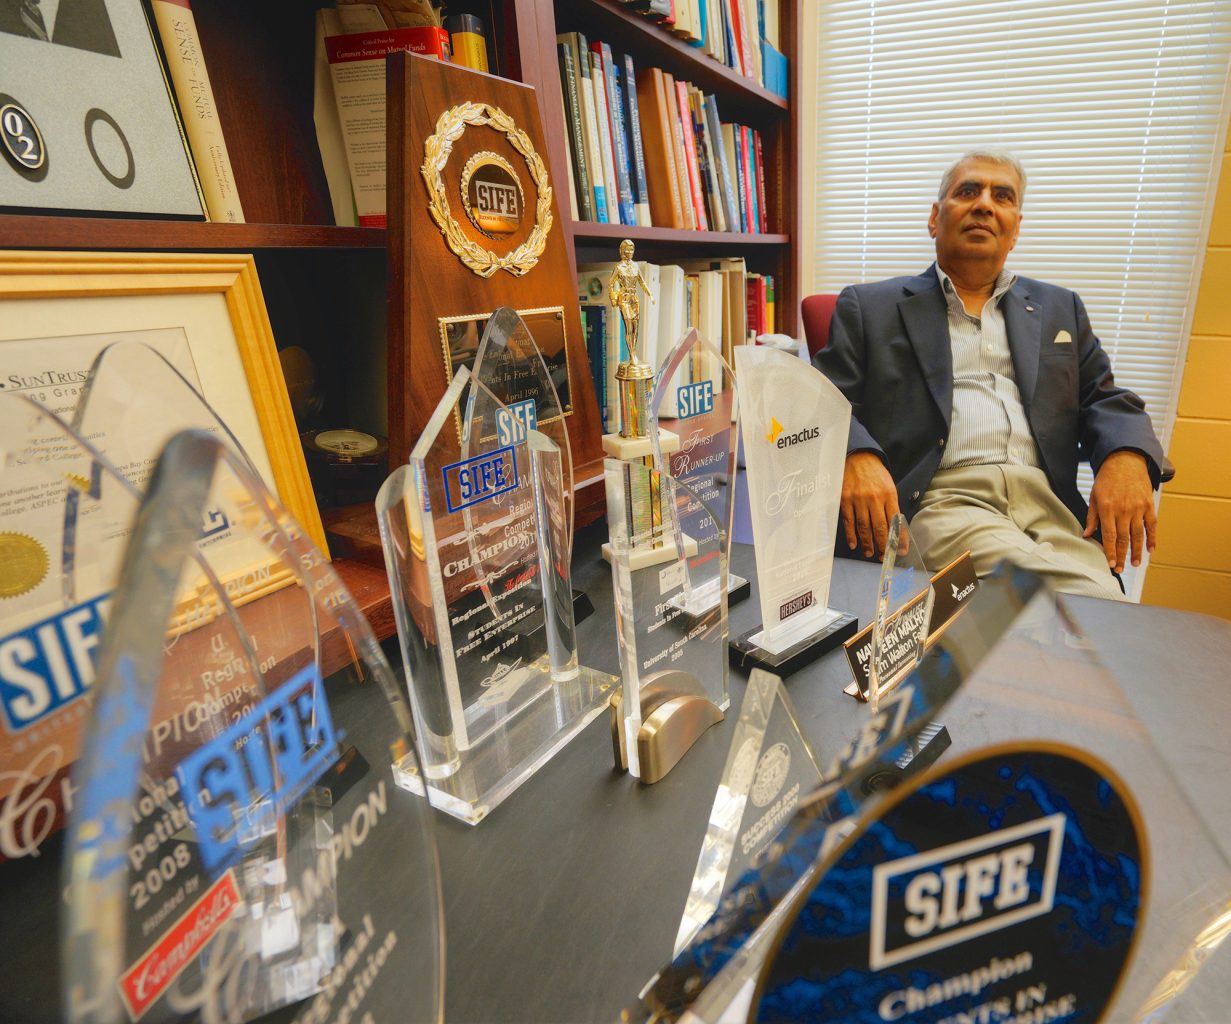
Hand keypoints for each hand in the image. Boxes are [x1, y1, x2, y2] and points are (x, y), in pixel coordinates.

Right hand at [841, 451, 898, 557]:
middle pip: (879, 527)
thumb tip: (895, 529)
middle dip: (882, 545)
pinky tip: (854, 544)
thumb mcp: (889, 487)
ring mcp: (858, 500)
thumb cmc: (875, 474)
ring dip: (867, 543)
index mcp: (889, 495)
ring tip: (869, 553)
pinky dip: (851, 535)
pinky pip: (849, 521)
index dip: (899, 538)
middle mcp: (874, 498)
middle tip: (883, 556)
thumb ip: (891, 506)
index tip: (900, 551)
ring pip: (864, 527)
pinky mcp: (845, 500)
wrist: (858, 458)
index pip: (896, 521)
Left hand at [1084, 450, 1156, 572]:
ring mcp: (1138, 507)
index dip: (1111, 552)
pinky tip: (1151, 549)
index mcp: (1107, 508)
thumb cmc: (1106, 480)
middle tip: (1121, 570)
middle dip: (1123, 556)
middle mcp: (1124, 510)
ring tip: (1136, 564)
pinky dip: (1153, 538)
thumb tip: (1087, 535)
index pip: (1109, 536)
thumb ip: (1092, 517)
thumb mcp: (1094, 496)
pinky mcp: (1149, 504)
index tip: (1111, 564)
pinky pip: (1152, 525)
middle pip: (1124, 538)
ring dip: (1138, 551)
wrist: (1125, 461)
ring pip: (1138, 534)